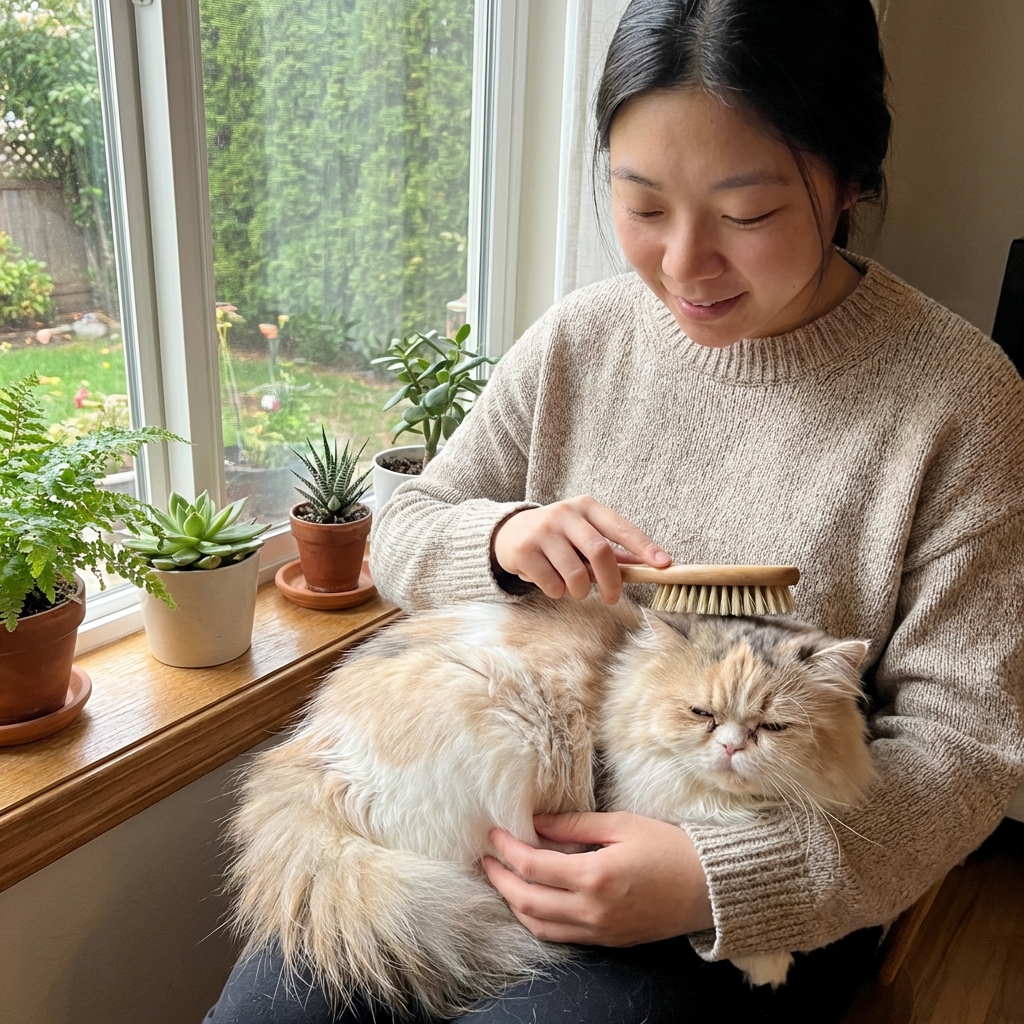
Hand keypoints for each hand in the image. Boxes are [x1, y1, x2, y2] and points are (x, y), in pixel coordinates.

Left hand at [482, 812, 712, 946]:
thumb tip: (536, 821)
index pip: (532, 867)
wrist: (709, 888)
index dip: (507, 849)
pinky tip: (532, 900)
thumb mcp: (621, 825)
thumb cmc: (669, 847)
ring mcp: (599, 930)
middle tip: (486, 858)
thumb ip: (574, 825)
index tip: (493, 833)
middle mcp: (591, 910)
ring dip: (514, 903)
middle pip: (526, 901)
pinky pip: (560, 936)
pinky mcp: (607, 940)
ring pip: (538, 925)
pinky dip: (537, 920)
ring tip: (502, 878)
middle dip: (500, 879)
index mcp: (594, 877)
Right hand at [491, 496, 670, 603]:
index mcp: (587, 507)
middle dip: (612, 582)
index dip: (644, 547)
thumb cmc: (558, 536)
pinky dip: (557, 593)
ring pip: (575, 574)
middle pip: (600, 551)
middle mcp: (565, 514)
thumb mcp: (584, 534)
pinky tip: (552, 584)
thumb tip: (649, 568)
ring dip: (581, 591)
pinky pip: (551, 584)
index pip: (621, 528)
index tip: (664, 565)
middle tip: (613, 598)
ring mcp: (543, 531)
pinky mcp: (525, 551)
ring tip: (576, 590)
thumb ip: (614, 551)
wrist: (508, 533)